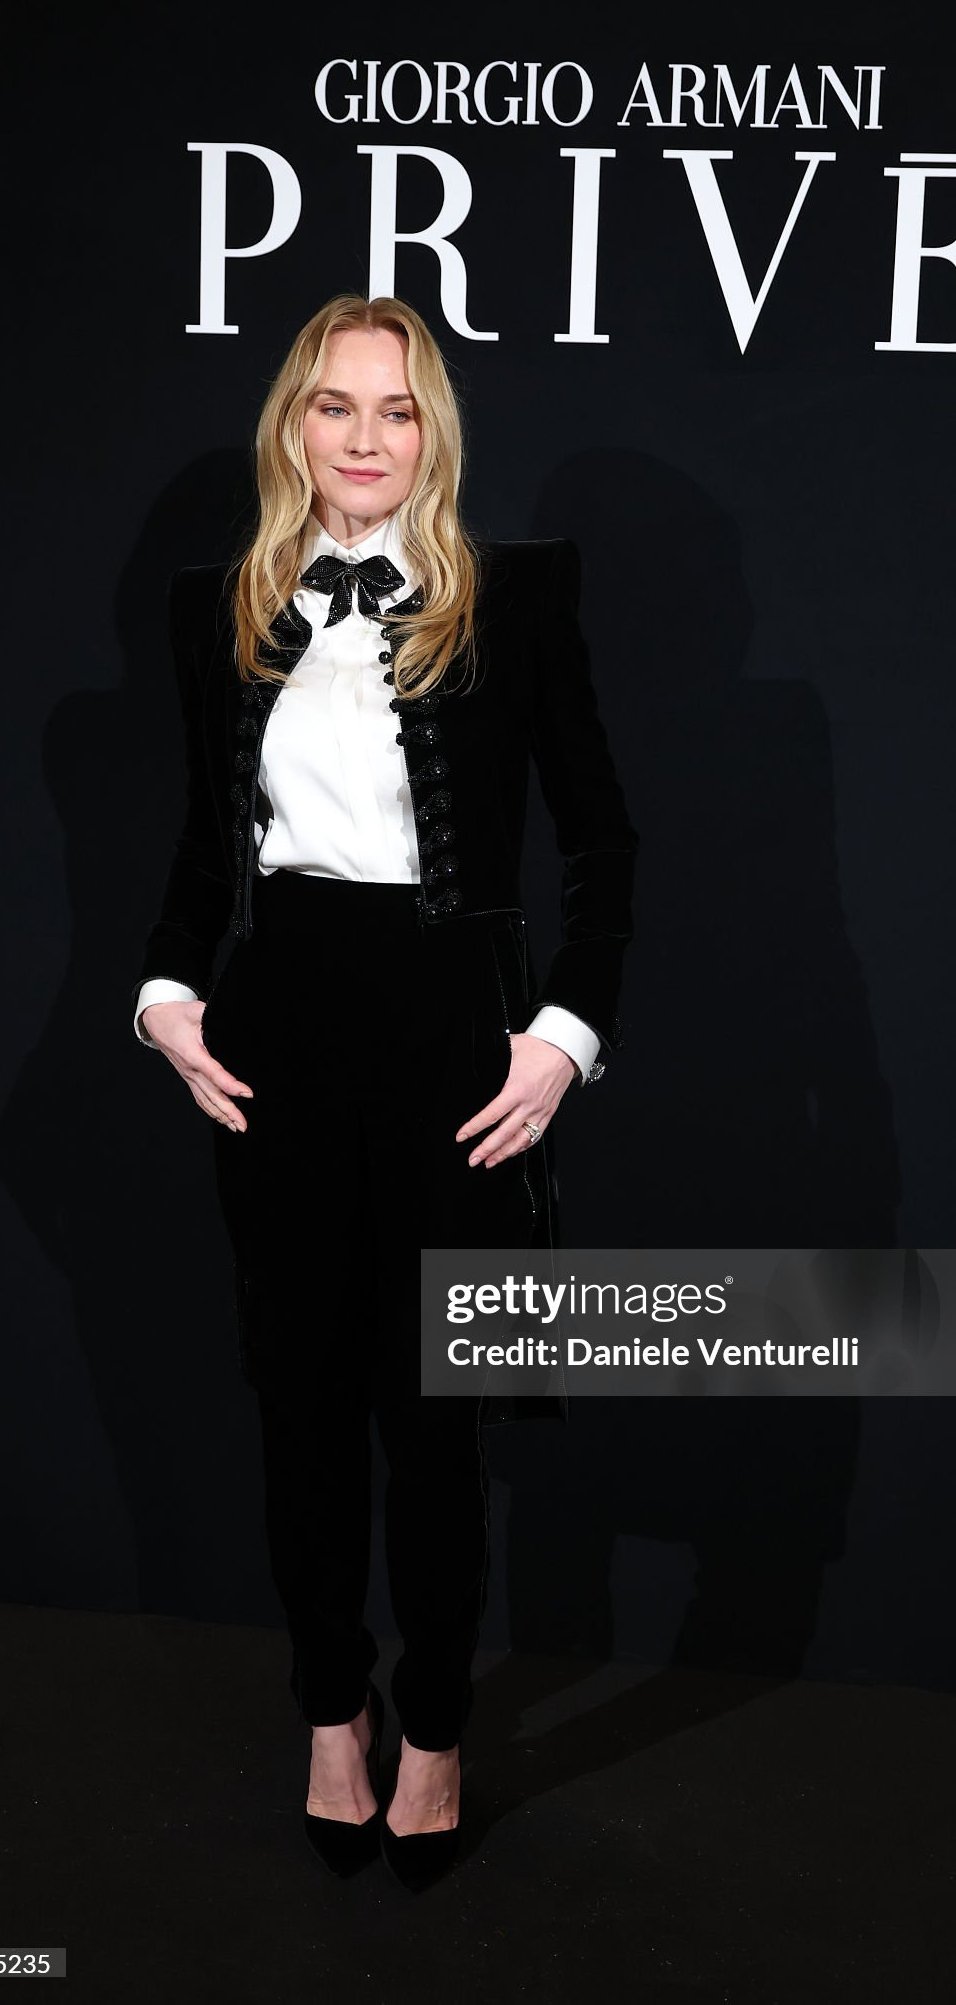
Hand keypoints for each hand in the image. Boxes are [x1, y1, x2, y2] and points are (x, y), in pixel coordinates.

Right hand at [140, 999, 254, 1132]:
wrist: (155, 1020)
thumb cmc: (176, 1015)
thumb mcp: (195, 1010)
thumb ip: (212, 1017)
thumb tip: (229, 1023)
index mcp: (193, 1054)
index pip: (214, 1073)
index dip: (231, 1085)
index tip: (247, 1093)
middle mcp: (190, 1070)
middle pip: (211, 1095)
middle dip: (228, 1111)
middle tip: (243, 1125)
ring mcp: (187, 1076)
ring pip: (205, 1100)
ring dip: (221, 1116)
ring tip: (236, 1127)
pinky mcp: (187, 1077)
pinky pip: (200, 1098)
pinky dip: (211, 1110)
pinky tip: (221, 1119)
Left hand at [455, 1032, 576, 1166]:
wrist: (565, 1052)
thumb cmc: (538, 1048)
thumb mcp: (510, 1048)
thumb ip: (493, 1058)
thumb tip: (476, 1061)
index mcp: (517, 1089)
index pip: (491, 1114)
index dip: (475, 1128)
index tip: (462, 1136)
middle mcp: (528, 1104)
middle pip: (504, 1134)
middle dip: (487, 1149)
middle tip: (473, 1160)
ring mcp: (540, 1111)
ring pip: (520, 1140)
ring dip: (503, 1154)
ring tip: (489, 1162)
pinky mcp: (548, 1114)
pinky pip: (535, 1136)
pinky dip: (521, 1147)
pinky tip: (511, 1152)